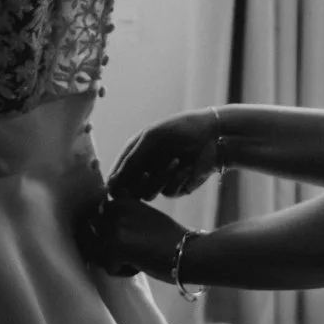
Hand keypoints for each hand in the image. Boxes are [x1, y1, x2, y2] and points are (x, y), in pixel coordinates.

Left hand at [77, 193, 189, 280]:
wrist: (190, 251)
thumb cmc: (170, 239)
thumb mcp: (143, 217)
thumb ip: (122, 218)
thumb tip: (95, 226)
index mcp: (120, 200)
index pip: (96, 219)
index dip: (110, 234)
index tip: (132, 239)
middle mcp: (114, 209)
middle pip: (92, 235)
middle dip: (107, 247)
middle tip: (134, 250)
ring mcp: (113, 227)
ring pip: (98, 253)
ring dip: (115, 260)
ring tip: (138, 257)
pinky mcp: (115, 247)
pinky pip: (108, 267)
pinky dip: (123, 272)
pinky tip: (142, 265)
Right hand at [108, 109, 225, 200]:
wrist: (212, 135)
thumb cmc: (180, 129)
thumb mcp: (152, 138)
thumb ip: (131, 159)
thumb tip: (111, 182)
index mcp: (135, 154)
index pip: (117, 175)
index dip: (116, 182)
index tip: (116, 186)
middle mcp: (145, 168)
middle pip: (129, 190)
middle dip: (139, 181)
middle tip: (148, 171)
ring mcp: (160, 179)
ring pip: (148, 194)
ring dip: (161, 178)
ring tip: (176, 160)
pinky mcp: (176, 187)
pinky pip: (168, 191)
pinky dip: (177, 178)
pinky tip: (187, 165)